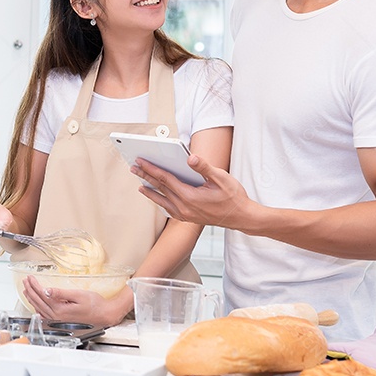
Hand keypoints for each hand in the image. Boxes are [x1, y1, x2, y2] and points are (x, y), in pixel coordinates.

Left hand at [21, 276, 127, 326]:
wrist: (104, 314)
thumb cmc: (94, 304)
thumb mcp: (78, 295)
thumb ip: (61, 293)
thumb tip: (47, 291)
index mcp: (60, 309)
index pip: (42, 295)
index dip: (35, 285)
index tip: (30, 277)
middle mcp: (57, 316)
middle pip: (39, 301)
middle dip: (31, 290)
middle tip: (26, 281)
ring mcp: (58, 319)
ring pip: (40, 308)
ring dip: (32, 298)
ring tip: (27, 290)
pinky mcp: (61, 319)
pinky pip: (45, 314)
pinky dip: (38, 308)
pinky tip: (36, 306)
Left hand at [133, 155, 255, 229]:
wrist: (241, 217)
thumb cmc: (233, 197)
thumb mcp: (221, 178)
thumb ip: (204, 167)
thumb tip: (190, 157)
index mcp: (190, 196)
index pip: (165, 179)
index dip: (151, 169)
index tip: (140, 161)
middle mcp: (184, 208)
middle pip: (160, 189)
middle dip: (145, 177)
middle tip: (133, 167)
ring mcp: (185, 215)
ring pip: (162, 201)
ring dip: (150, 191)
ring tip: (140, 183)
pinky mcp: (188, 218)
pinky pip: (168, 209)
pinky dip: (160, 201)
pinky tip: (157, 197)